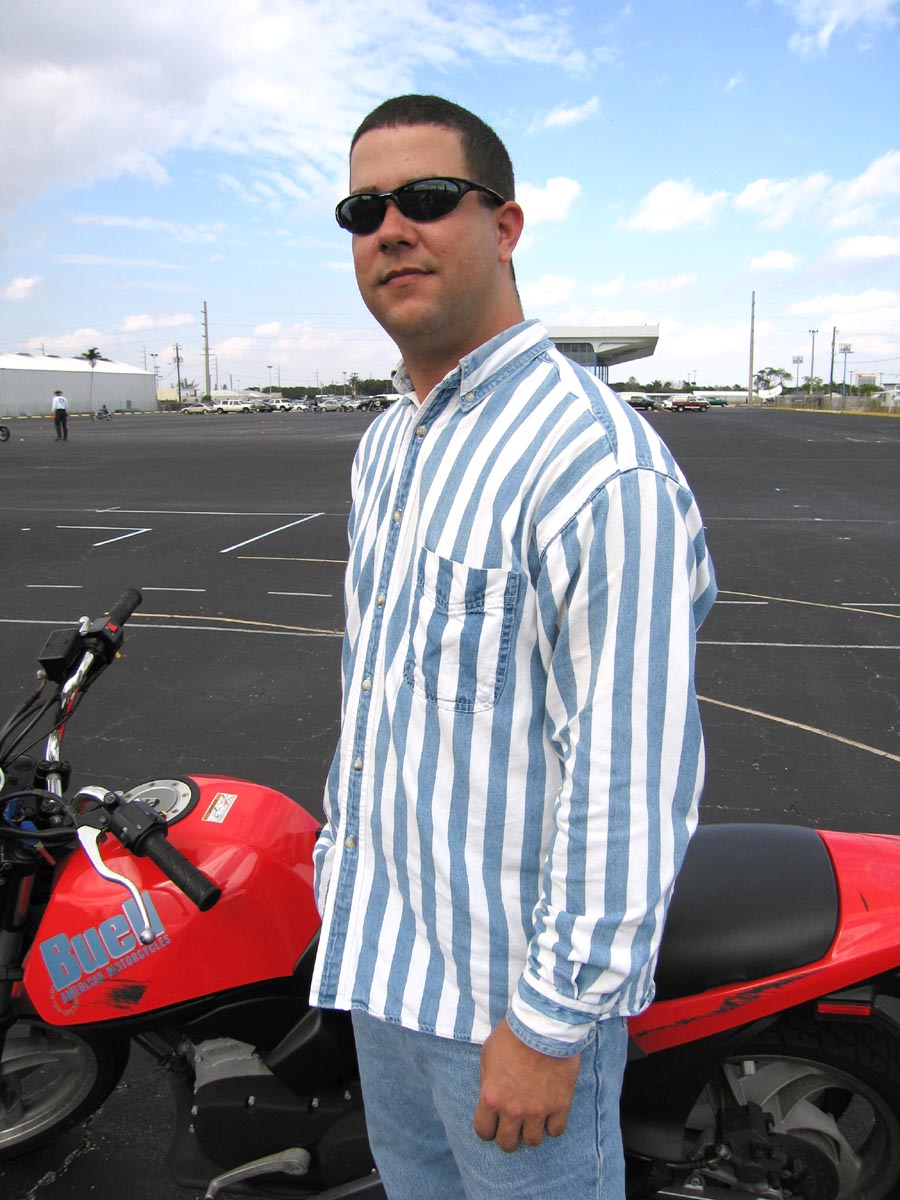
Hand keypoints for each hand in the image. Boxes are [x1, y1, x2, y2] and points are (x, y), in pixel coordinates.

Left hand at [472, 1018, 579, 1152]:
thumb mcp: (488, 1054)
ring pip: (533, 1141)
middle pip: (508, 1143)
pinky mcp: (560, 1105)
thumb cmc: (512, 1035)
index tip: (493, 1124)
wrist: (543, 1025)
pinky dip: (552, 1125)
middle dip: (508, 1136)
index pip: (483, 1131)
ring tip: (533, 1118)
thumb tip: (492, 1096)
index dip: (487, 1128)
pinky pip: (556, 1131)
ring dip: (531, 1131)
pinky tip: (550, 1113)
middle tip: (513, 1125)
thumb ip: (488, 1081)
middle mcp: (513, 1110)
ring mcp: (538, 1110)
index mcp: (491, 1097)